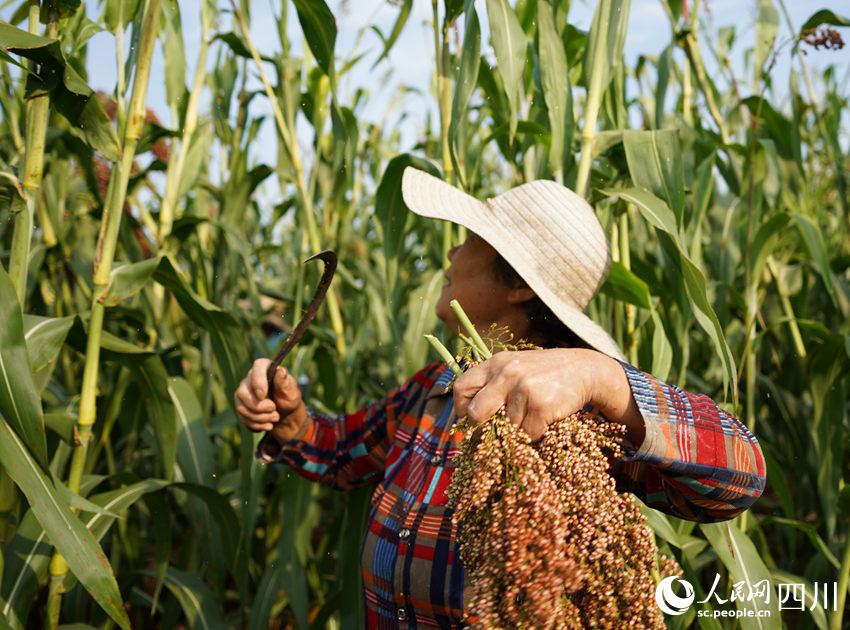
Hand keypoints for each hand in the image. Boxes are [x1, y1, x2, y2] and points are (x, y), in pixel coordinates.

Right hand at [233, 358, 308, 443]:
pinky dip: (256, 424)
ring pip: (241, 408)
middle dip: (258, 407)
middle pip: (243, 392)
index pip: (257, 366)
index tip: (263, 395)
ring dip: (259, 418)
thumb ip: (284, 382)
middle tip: (274, 409)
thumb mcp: (291, 391)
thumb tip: (281, 370)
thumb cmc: (289, 398)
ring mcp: (243, 393)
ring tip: (275, 418)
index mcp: (265, 368)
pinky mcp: (241, 406)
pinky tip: (268, 425)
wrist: (285, 413)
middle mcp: (250, 379)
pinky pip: (242, 417)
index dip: (257, 381)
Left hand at [452, 348, 644, 443]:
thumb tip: (469, 418)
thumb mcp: (515, 367)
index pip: (461, 387)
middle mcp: (506, 373)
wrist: (584, 369)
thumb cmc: (545, 374)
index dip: (461, 408)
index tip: (469, 419)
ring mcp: (523, 388)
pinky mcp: (540, 405)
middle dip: (482, 427)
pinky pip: (526, 434)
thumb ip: (493, 384)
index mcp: (495, 363)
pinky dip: (534, 435)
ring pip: (505, 428)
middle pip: (476, 413)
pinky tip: (544, 421)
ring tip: (532, 416)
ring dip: (517, 431)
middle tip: (495, 431)